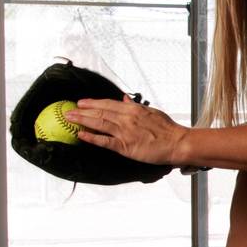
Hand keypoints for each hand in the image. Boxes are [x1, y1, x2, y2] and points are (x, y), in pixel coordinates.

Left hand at [63, 96, 187, 165]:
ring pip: (99, 123)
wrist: (177, 143)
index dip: (93, 102)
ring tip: (70, 119)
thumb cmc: (168, 130)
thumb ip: (136, 106)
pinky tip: (81, 135)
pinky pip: (104, 141)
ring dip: (82, 120)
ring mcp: (125, 132)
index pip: (108, 104)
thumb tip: (125, 99)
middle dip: (82, 110)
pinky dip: (91, 137)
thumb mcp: (152, 112)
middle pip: (100, 112)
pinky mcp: (125, 146)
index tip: (82, 102)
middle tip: (69, 110)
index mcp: (133, 109)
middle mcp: (127, 118)